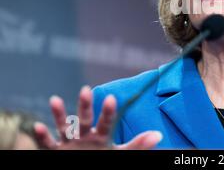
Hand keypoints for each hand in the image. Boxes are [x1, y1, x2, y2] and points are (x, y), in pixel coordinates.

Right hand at [34, 86, 162, 149]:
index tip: (110, 98)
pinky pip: (48, 144)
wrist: (88, 166)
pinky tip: (37, 125)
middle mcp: (85, 136)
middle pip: (85, 119)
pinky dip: (43, 136)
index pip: (106, 122)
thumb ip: (138, 144)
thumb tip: (159, 135)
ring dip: (59, 115)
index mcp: (101, 135)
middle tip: (86, 89)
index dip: (107, 112)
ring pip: (64, 127)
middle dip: (84, 106)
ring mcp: (70, 143)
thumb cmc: (105, 157)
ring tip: (54, 99)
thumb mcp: (121, 153)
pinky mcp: (57, 152)